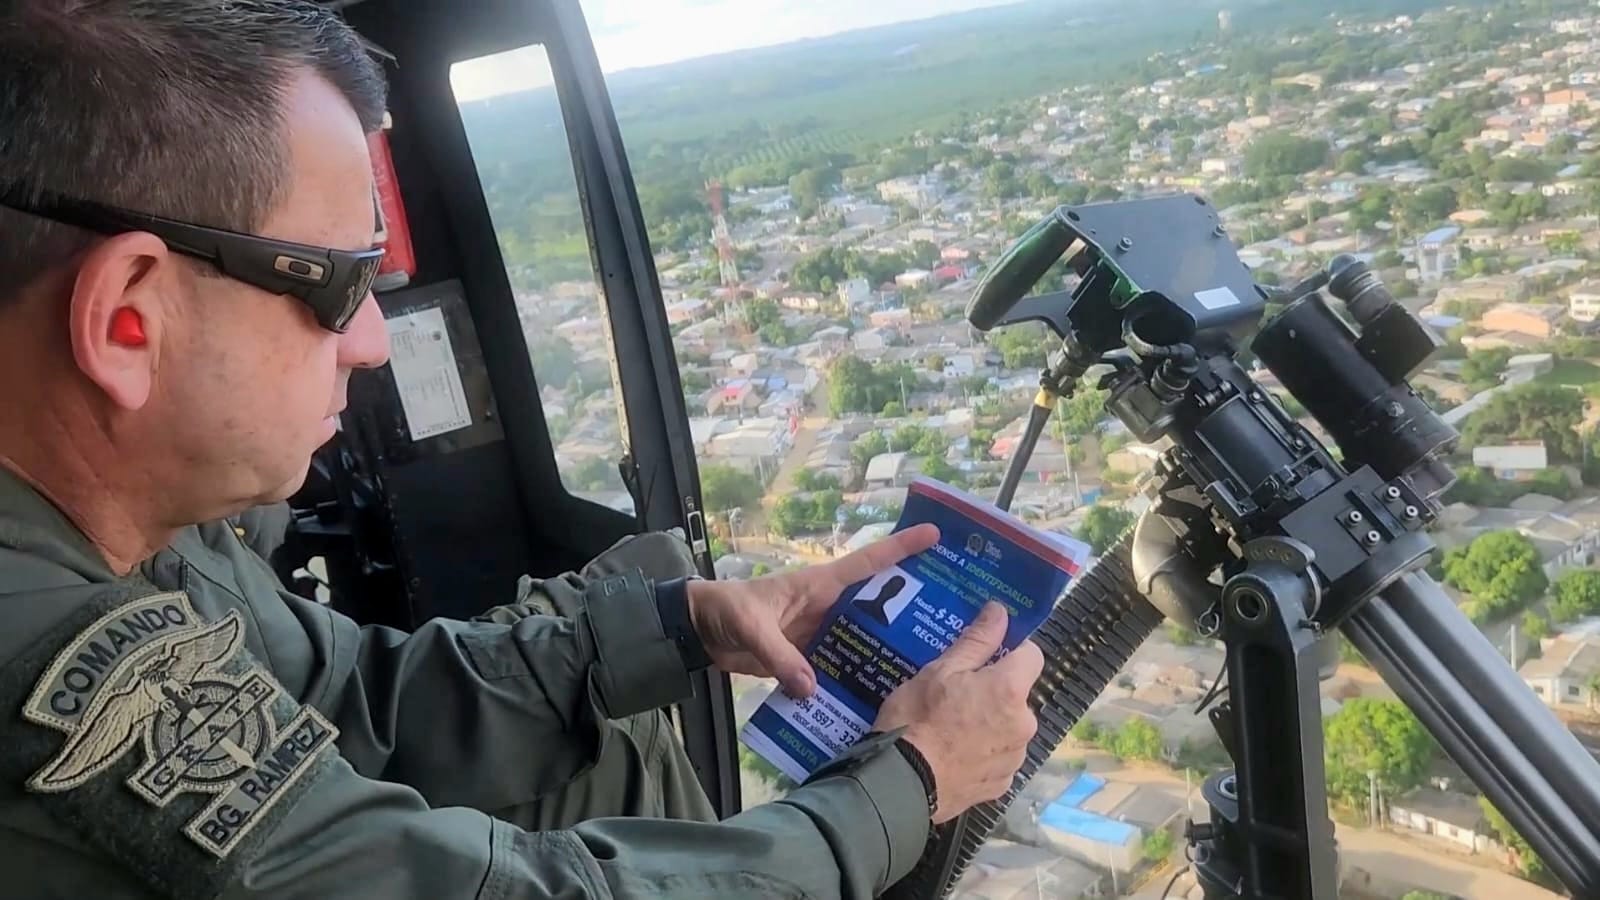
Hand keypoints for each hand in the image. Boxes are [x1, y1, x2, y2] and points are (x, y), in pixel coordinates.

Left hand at [686, 523, 938, 696]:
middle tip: (952, 615)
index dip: (901, 547)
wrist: (698, 631)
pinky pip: (838, 666)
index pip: (868, 562)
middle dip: (910, 606)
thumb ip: (781, 657)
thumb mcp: (752, 628)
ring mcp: (819, 633)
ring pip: (861, 638)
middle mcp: (827, 607)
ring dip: (886, 648)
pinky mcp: (807, 658)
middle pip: (877, 604)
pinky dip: (854, 678)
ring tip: (926, 663)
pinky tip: (875, 694)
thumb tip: (811, 689)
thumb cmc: (726, 610)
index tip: (935, 534)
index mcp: (819, 585)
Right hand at [873, 601, 1043, 823]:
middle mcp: (1024, 724)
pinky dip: (984, 754)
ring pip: (1009, 728)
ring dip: (991, 724)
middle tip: (955, 696)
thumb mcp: (940, 671)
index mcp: (1011, 690)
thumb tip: (1001, 611)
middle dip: (995, 692)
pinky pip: (999, 758)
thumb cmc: (918, 718)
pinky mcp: (1002, 785)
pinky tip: (954, 754)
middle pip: (1018, 695)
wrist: (902, 783)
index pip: (1032, 655)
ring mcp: (1015, 758)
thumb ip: (977, 641)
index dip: (1011, 650)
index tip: (985, 657)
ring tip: (951, 729)